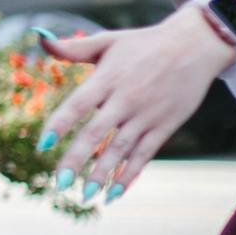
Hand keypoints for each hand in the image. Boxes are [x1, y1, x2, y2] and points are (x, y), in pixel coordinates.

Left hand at [32, 10, 235, 201]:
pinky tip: (114, 193)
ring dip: (102, 174)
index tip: (42, 145)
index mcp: (109, 77)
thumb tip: (40, 39)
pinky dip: (130, 174)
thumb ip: (73, 47)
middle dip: (78, 159)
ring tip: (85, 195)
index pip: (79, 103)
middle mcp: (126, 98)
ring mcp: (147, 114)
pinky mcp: (164, 126)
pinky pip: (144, 154)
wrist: (195, 45)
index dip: (60, 124)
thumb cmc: (145, 43)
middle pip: (97, 132)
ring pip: (121, 148)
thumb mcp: (109, 40)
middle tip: (60, 182)